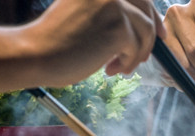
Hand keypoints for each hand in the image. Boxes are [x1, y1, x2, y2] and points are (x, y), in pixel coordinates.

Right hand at [26, 0, 165, 85]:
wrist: (36, 53)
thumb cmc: (55, 40)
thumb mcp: (84, 14)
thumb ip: (109, 13)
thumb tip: (143, 24)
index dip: (150, 13)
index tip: (158, 31)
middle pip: (146, 10)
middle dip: (151, 34)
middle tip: (146, 55)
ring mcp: (115, 6)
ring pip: (146, 31)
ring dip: (136, 53)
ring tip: (118, 66)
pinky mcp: (119, 28)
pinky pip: (137, 48)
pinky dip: (128, 62)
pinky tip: (110, 70)